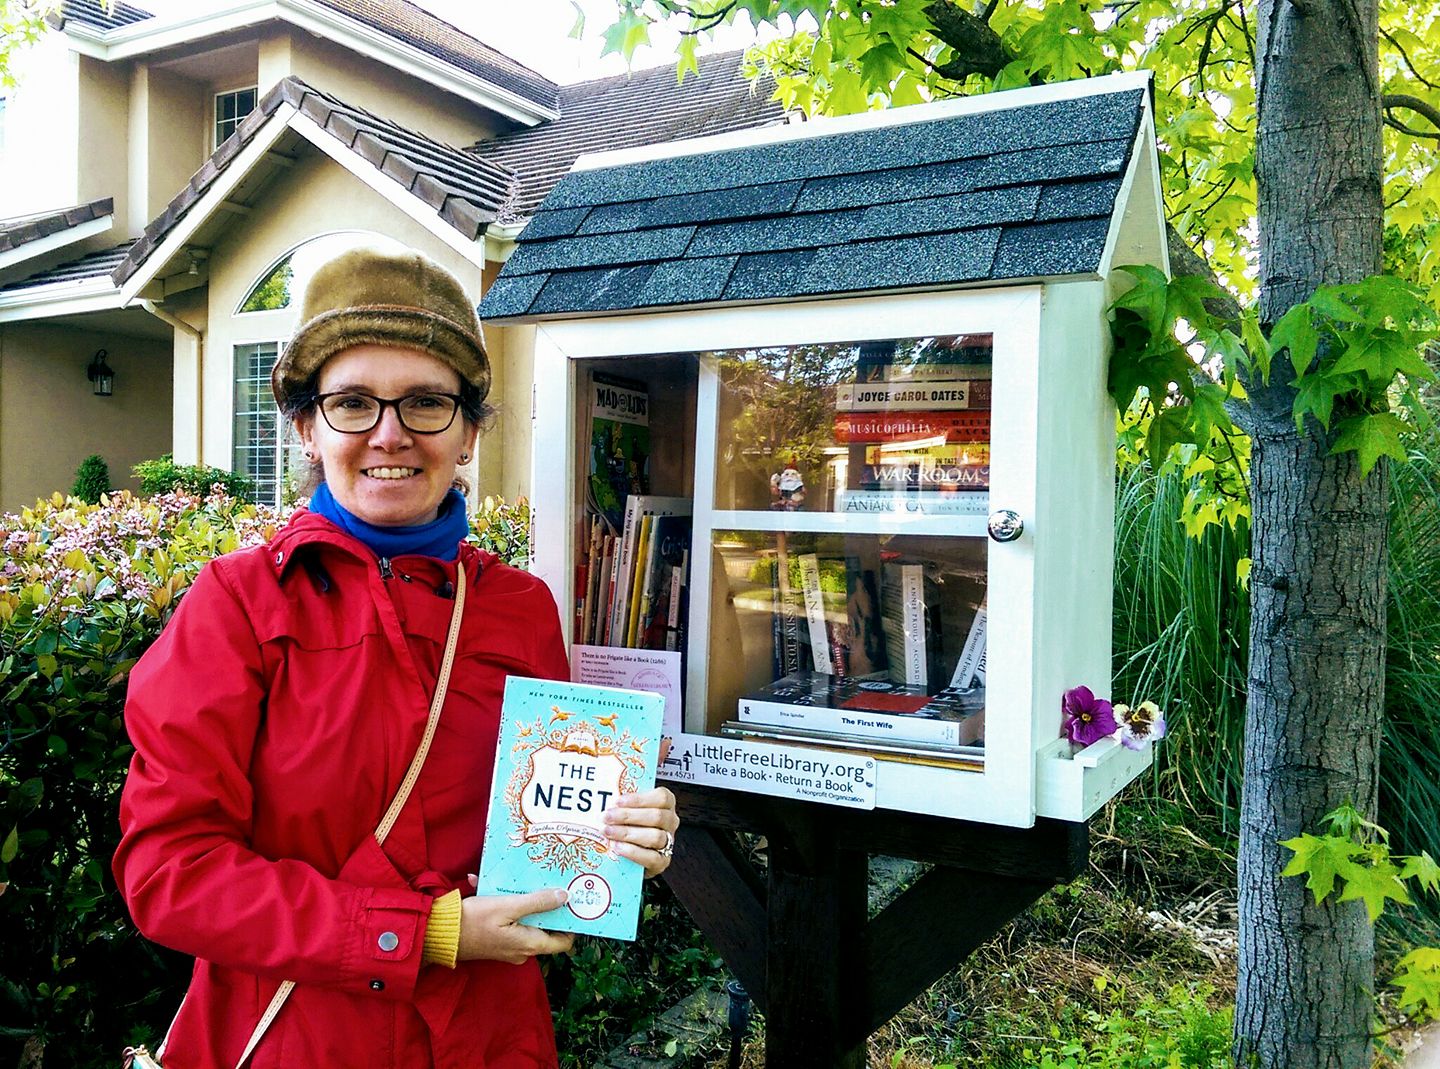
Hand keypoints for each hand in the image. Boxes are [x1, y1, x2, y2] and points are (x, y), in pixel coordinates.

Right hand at [458, 877, 574, 964]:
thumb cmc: (474, 920)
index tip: (573, 903)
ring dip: (522, 902)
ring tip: (518, 879)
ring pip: (526, 923)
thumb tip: (565, 897)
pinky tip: (486, 885)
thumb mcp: (508, 906)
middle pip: (546, 930)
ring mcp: (509, 949)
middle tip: (548, 883)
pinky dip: (504, 906)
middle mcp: (522, 952)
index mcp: (529, 945)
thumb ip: (537, 902)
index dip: (571, 924)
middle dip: (545, 906)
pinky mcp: (496, 942)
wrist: (439, 934)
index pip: (564, 942)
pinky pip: (509, 923)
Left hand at [603, 786, 678, 878]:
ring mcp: (669, 842)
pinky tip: (617, 847)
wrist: (632, 853)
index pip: (661, 797)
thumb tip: (605, 801)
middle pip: (656, 816)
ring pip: (655, 837)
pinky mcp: (662, 862)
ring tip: (608, 832)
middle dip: (628, 816)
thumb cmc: (631, 824)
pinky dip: (632, 852)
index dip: (639, 799)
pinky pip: (651, 858)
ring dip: (628, 834)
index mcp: (666, 804)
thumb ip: (623, 804)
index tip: (617, 801)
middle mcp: (671, 822)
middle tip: (607, 817)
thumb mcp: (629, 810)